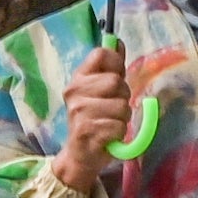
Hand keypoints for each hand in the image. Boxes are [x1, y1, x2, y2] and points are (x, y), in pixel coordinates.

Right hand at [53, 44, 135, 197]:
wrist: (80, 155)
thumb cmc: (95, 119)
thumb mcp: (100, 91)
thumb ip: (111, 68)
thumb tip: (118, 42)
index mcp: (78, 78)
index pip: (101, 54)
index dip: (116, 63)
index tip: (116, 77)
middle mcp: (74, 91)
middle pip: (116, 81)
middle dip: (123, 96)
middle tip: (112, 108)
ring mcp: (78, 111)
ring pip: (121, 105)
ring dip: (122, 117)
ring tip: (109, 123)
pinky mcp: (86, 130)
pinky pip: (120, 125)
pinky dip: (119, 133)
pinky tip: (107, 136)